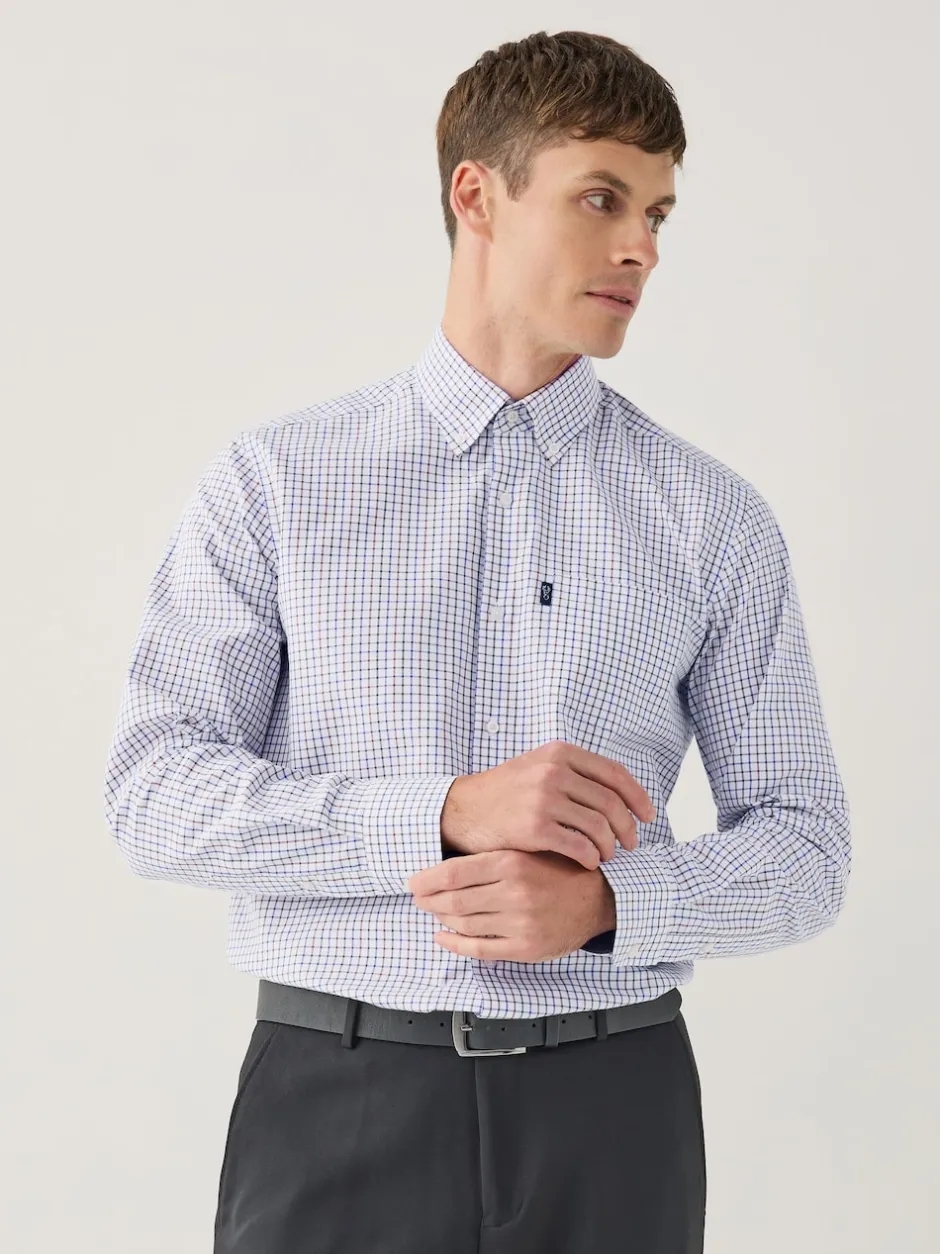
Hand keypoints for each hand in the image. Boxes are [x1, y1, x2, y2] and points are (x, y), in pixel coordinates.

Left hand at [406, 848, 611, 962]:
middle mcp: (515, 892)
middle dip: (429, 900)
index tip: (413, 881)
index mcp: (513, 862)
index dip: (427, 879)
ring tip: (433, 911)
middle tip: (418, 897)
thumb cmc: (560, 869)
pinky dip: (455, 945)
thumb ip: (492, 857)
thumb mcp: (528, 850)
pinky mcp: (526, 948)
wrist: (600, 897)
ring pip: (464, 924)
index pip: (454, 872)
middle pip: (454, 900)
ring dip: (441, 919)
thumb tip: (444, 864)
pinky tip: (444, 937)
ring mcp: (520, 923)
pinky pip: (480, 949)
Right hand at [440, 740, 655, 870]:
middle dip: (627, 827)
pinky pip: (578, 846)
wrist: (463, 810)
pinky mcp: (534, 828)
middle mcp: (553, 771)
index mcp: (559, 753)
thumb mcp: (538, 767)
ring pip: (599, 826)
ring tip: (607, 855)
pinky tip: (589, 862)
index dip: (637, 796)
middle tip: (631, 843)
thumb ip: (574, 773)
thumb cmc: (504, 793)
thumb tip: (619, 792)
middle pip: (611, 802)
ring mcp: (543, 799)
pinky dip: (590, 857)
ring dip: (610, 845)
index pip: (614, 773)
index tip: (648, 815)